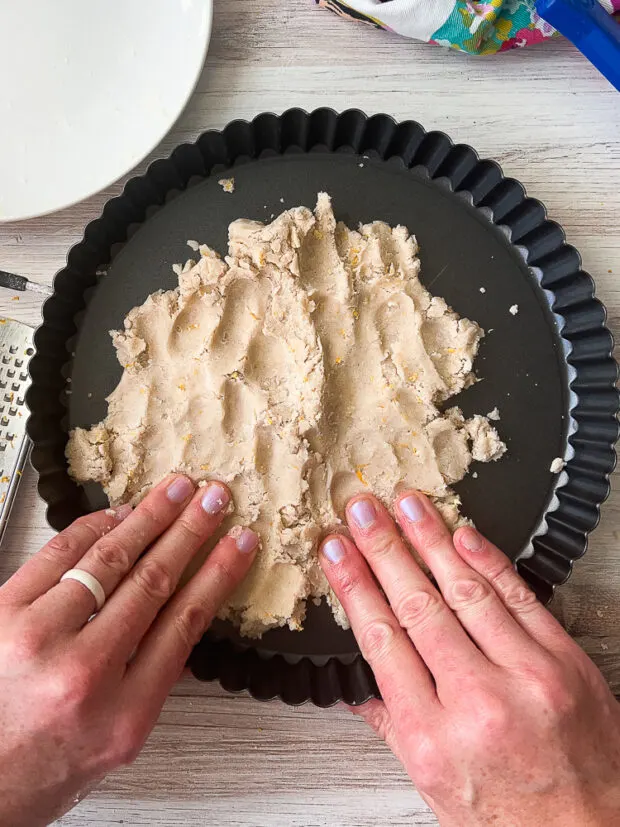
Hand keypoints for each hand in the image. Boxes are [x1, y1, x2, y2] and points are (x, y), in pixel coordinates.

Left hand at [0, 475, 256, 826]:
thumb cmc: (50, 759)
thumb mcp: (123, 733)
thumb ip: (158, 673)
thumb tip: (186, 610)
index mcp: (125, 711)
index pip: (185, 622)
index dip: (219, 573)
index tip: (240, 543)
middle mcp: (83, 671)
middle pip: (152, 581)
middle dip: (190, 531)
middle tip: (214, 498)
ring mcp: (38, 638)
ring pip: (107, 561)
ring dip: (149, 517)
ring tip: (176, 490)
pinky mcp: (3, 613)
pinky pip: (58, 555)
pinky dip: (93, 528)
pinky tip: (120, 512)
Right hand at [320, 491, 619, 826]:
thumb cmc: (511, 817)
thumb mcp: (433, 785)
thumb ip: (392, 725)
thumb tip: (354, 681)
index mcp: (433, 736)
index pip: (382, 639)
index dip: (355, 586)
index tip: (337, 553)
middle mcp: (477, 702)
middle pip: (417, 606)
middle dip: (383, 550)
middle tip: (361, 511)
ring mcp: (526, 676)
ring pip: (466, 592)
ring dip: (430, 540)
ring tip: (405, 505)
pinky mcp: (564, 661)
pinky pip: (520, 597)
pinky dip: (489, 561)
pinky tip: (462, 534)